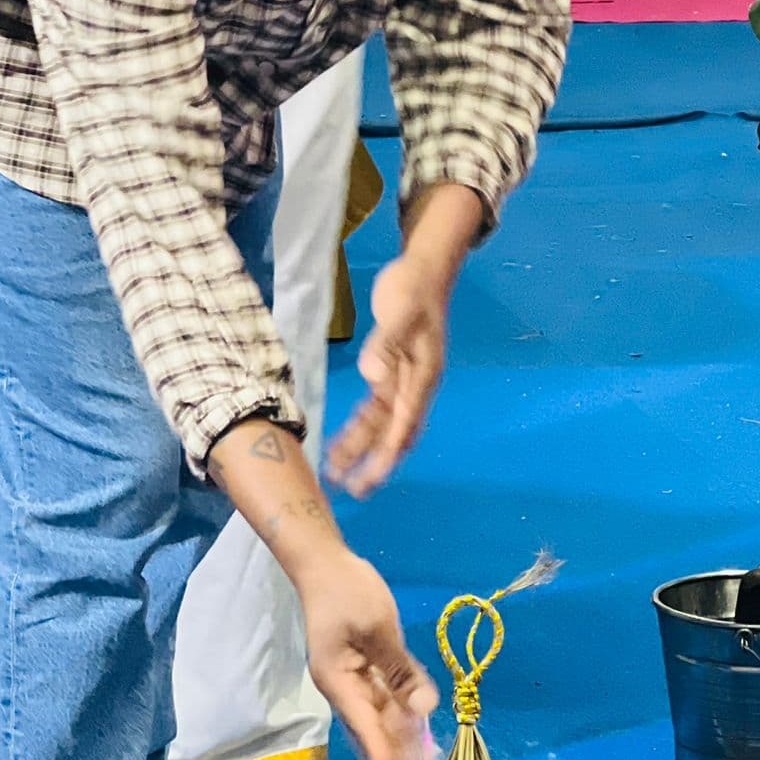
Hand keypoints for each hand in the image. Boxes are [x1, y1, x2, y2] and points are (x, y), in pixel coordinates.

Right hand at [298, 550, 438, 759]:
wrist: (325, 563)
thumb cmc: (346, 591)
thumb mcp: (376, 626)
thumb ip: (401, 669)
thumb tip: (424, 707)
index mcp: (340, 682)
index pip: (369, 732)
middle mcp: (346, 689)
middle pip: (374, 735)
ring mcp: (356, 680)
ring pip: (382, 722)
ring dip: (402, 749)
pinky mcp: (367, 669)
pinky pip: (387, 701)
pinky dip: (404, 721)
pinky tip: (420, 738)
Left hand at [327, 256, 447, 497]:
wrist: (424, 270)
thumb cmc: (414, 289)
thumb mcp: (399, 313)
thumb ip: (385, 346)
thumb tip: (371, 377)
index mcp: (423, 376)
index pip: (405, 423)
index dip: (388, 453)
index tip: (371, 478)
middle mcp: (416, 386)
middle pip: (394, 433)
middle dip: (373, 462)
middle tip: (351, 489)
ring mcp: (404, 381)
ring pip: (381, 424)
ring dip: (360, 447)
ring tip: (335, 470)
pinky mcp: (392, 373)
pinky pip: (375, 408)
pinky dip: (359, 426)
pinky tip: (342, 440)